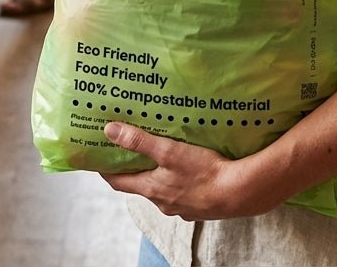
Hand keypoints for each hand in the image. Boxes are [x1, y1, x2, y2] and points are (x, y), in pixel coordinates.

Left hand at [99, 122, 277, 220]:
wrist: (239, 192)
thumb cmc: (203, 172)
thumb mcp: (169, 151)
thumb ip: (139, 141)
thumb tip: (109, 131)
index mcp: (152, 189)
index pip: (118, 182)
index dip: (105, 169)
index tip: (97, 157)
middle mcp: (162, 202)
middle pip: (140, 184)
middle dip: (133, 167)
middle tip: (128, 148)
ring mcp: (181, 206)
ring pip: (161, 188)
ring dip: (156, 173)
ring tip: (159, 153)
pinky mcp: (198, 205)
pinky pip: (181, 190)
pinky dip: (177, 178)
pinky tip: (186, 167)